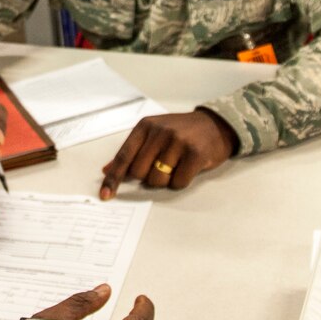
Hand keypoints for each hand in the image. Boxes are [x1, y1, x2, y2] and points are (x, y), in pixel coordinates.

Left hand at [99, 109, 237, 199]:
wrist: (215, 124)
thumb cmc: (181, 131)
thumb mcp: (153, 133)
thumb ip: (132, 151)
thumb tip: (107, 170)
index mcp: (145, 126)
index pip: (124, 156)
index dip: (114, 178)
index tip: (105, 195)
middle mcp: (160, 132)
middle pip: (139, 172)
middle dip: (147, 177)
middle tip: (162, 165)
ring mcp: (178, 142)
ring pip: (157, 180)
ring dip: (165, 180)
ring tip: (176, 165)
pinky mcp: (195, 154)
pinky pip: (178, 182)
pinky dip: (180, 181)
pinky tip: (187, 168)